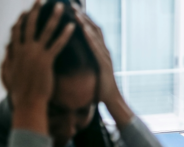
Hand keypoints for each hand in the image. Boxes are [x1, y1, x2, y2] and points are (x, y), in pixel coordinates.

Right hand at [2, 0, 73, 132]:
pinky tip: (72, 26)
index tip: (25, 12)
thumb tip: (6, 50)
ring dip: (53, 17)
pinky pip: (57, 44)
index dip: (21, 21)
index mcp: (15, 52)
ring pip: (45, 31)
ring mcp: (35, 54)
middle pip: (30, 25)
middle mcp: (24, 50)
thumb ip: (7, 59)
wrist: (28, 103)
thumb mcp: (8, 74)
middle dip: (35, 11)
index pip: (17, 31)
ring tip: (60, 7)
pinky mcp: (46, 61)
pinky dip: (65, 34)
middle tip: (40, 0)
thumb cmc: (19, 93)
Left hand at [74, 7, 133, 127]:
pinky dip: (90, 38)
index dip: (82, 19)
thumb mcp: (91, 71)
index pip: (91, 31)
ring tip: (75, 12)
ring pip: (95, 36)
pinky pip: (96, 49)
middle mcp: (104, 51)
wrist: (112, 100)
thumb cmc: (100, 88)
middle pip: (94, 28)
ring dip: (85, 23)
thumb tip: (75, 58)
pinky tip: (83, 30)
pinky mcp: (104, 64)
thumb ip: (86, 62)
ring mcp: (105, 57)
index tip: (71, 9)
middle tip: (71, 5)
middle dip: (83, 16)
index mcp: (100, 52)